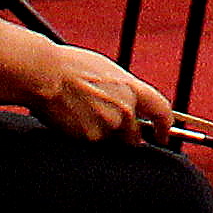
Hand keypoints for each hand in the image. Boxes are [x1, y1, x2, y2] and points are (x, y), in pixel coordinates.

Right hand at [25, 39, 175, 147]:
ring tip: (83, 115)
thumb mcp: (108, 72)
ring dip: (104, 136)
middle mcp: (125, 109)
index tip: (162, 135)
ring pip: (112, 142)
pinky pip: (94, 145)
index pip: (161, 112)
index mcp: (132, 89)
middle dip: (125, 136)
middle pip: (134, 136)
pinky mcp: (91, 138)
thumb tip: (131, 105)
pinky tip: (73, 120)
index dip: (165, 127)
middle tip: (106, 124)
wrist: (47, 74)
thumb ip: (124, 91)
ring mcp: (109, 126)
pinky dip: (86, 137)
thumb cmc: (73, 67)